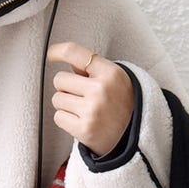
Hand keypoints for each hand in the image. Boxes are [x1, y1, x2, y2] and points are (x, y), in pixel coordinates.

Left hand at [47, 42, 133, 156]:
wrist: (137, 136)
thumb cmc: (123, 104)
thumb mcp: (115, 80)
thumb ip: (91, 69)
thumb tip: (68, 59)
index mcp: (110, 73)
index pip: (75, 53)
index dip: (58, 51)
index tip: (51, 55)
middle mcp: (101, 89)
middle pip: (59, 79)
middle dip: (65, 87)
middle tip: (80, 95)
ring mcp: (92, 110)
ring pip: (57, 99)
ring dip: (65, 105)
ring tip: (83, 109)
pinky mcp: (84, 129)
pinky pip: (58, 117)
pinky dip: (66, 120)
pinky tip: (81, 121)